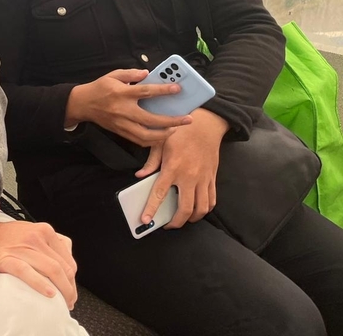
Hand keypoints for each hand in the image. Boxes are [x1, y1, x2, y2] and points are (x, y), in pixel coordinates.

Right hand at [0, 220, 77, 309]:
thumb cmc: (11, 237)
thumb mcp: (35, 231)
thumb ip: (53, 244)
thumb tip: (69, 266)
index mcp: (45, 231)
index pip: (69, 261)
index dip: (73, 281)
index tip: (71, 292)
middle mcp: (36, 237)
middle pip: (63, 267)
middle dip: (70, 288)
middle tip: (69, 301)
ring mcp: (22, 247)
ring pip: (52, 270)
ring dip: (62, 291)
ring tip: (63, 303)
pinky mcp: (7, 258)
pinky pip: (27, 272)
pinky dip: (41, 284)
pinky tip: (50, 294)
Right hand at [67, 69, 191, 146]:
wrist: (82, 104)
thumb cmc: (99, 88)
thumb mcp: (113, 75)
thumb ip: (130, 73)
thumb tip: (147, 73)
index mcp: (122, 93)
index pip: (146, 92)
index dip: (163, 90)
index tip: (178, 89)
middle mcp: (123, 110)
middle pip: (151, 119)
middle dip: (172, 121)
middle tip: (188, 119)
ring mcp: (122, 124)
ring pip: (147, 135)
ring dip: (164, 134)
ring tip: (176, 129)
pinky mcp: (120, 132)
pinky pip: (139, 140)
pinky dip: (152, 140)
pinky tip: (161, 135)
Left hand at [137, 108, 228, 227]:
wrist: (205, 125)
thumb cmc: (180, 133)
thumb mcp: (159, 143)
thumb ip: (150, 162)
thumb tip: (139, 176)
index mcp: (172, 167)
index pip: (159, 193)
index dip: (151, 209)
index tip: (145, 220)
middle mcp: (189, 176)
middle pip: (185, 208)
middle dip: (176, 222)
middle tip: (167, 225)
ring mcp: (203, 179)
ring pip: (201, 208)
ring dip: (192, 219)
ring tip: (182, 219)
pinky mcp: (212, 178)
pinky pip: (212, 200)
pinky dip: (205, 209)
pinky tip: (197, 210)